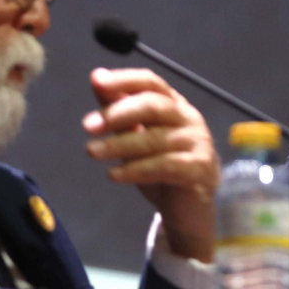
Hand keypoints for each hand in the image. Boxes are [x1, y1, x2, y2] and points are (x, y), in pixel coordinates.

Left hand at [83, 68, 218, 261]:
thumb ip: (119, 108)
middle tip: (88, 126)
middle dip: (118, 113)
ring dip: (119, 144)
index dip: (124, 79)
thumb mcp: (136, 136)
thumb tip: (96, 78)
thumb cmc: (161, 168)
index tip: (96, 81)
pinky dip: (135, 169)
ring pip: (154, 138)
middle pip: (153, 106)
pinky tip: (113, 174)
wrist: (189, 211)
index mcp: (175, 104)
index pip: (150, 82)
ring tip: (91, 151)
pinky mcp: (200, 169)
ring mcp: (198, 143)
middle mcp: (189, 118)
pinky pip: (164, 166)